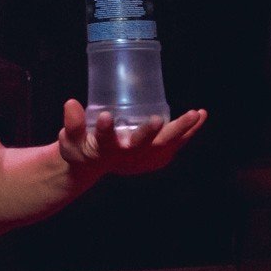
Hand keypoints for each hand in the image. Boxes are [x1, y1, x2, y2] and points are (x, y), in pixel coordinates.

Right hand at [58, 100, 206, 179]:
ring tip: (195, 113)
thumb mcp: (70, 139)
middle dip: (150, 133)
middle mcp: (127, 157)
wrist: (95, 167)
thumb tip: (70, 103)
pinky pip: (176, 143)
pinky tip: (200, 115)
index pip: (103, 141)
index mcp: (103, 152)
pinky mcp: (155, 156)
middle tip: (157, 119)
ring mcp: (144, 158)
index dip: (105, 130)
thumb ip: (72, 124)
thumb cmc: (81, 149)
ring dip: (181, 130)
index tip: (105, 116)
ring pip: (165, 145)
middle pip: (141, 146)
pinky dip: (189, 131)